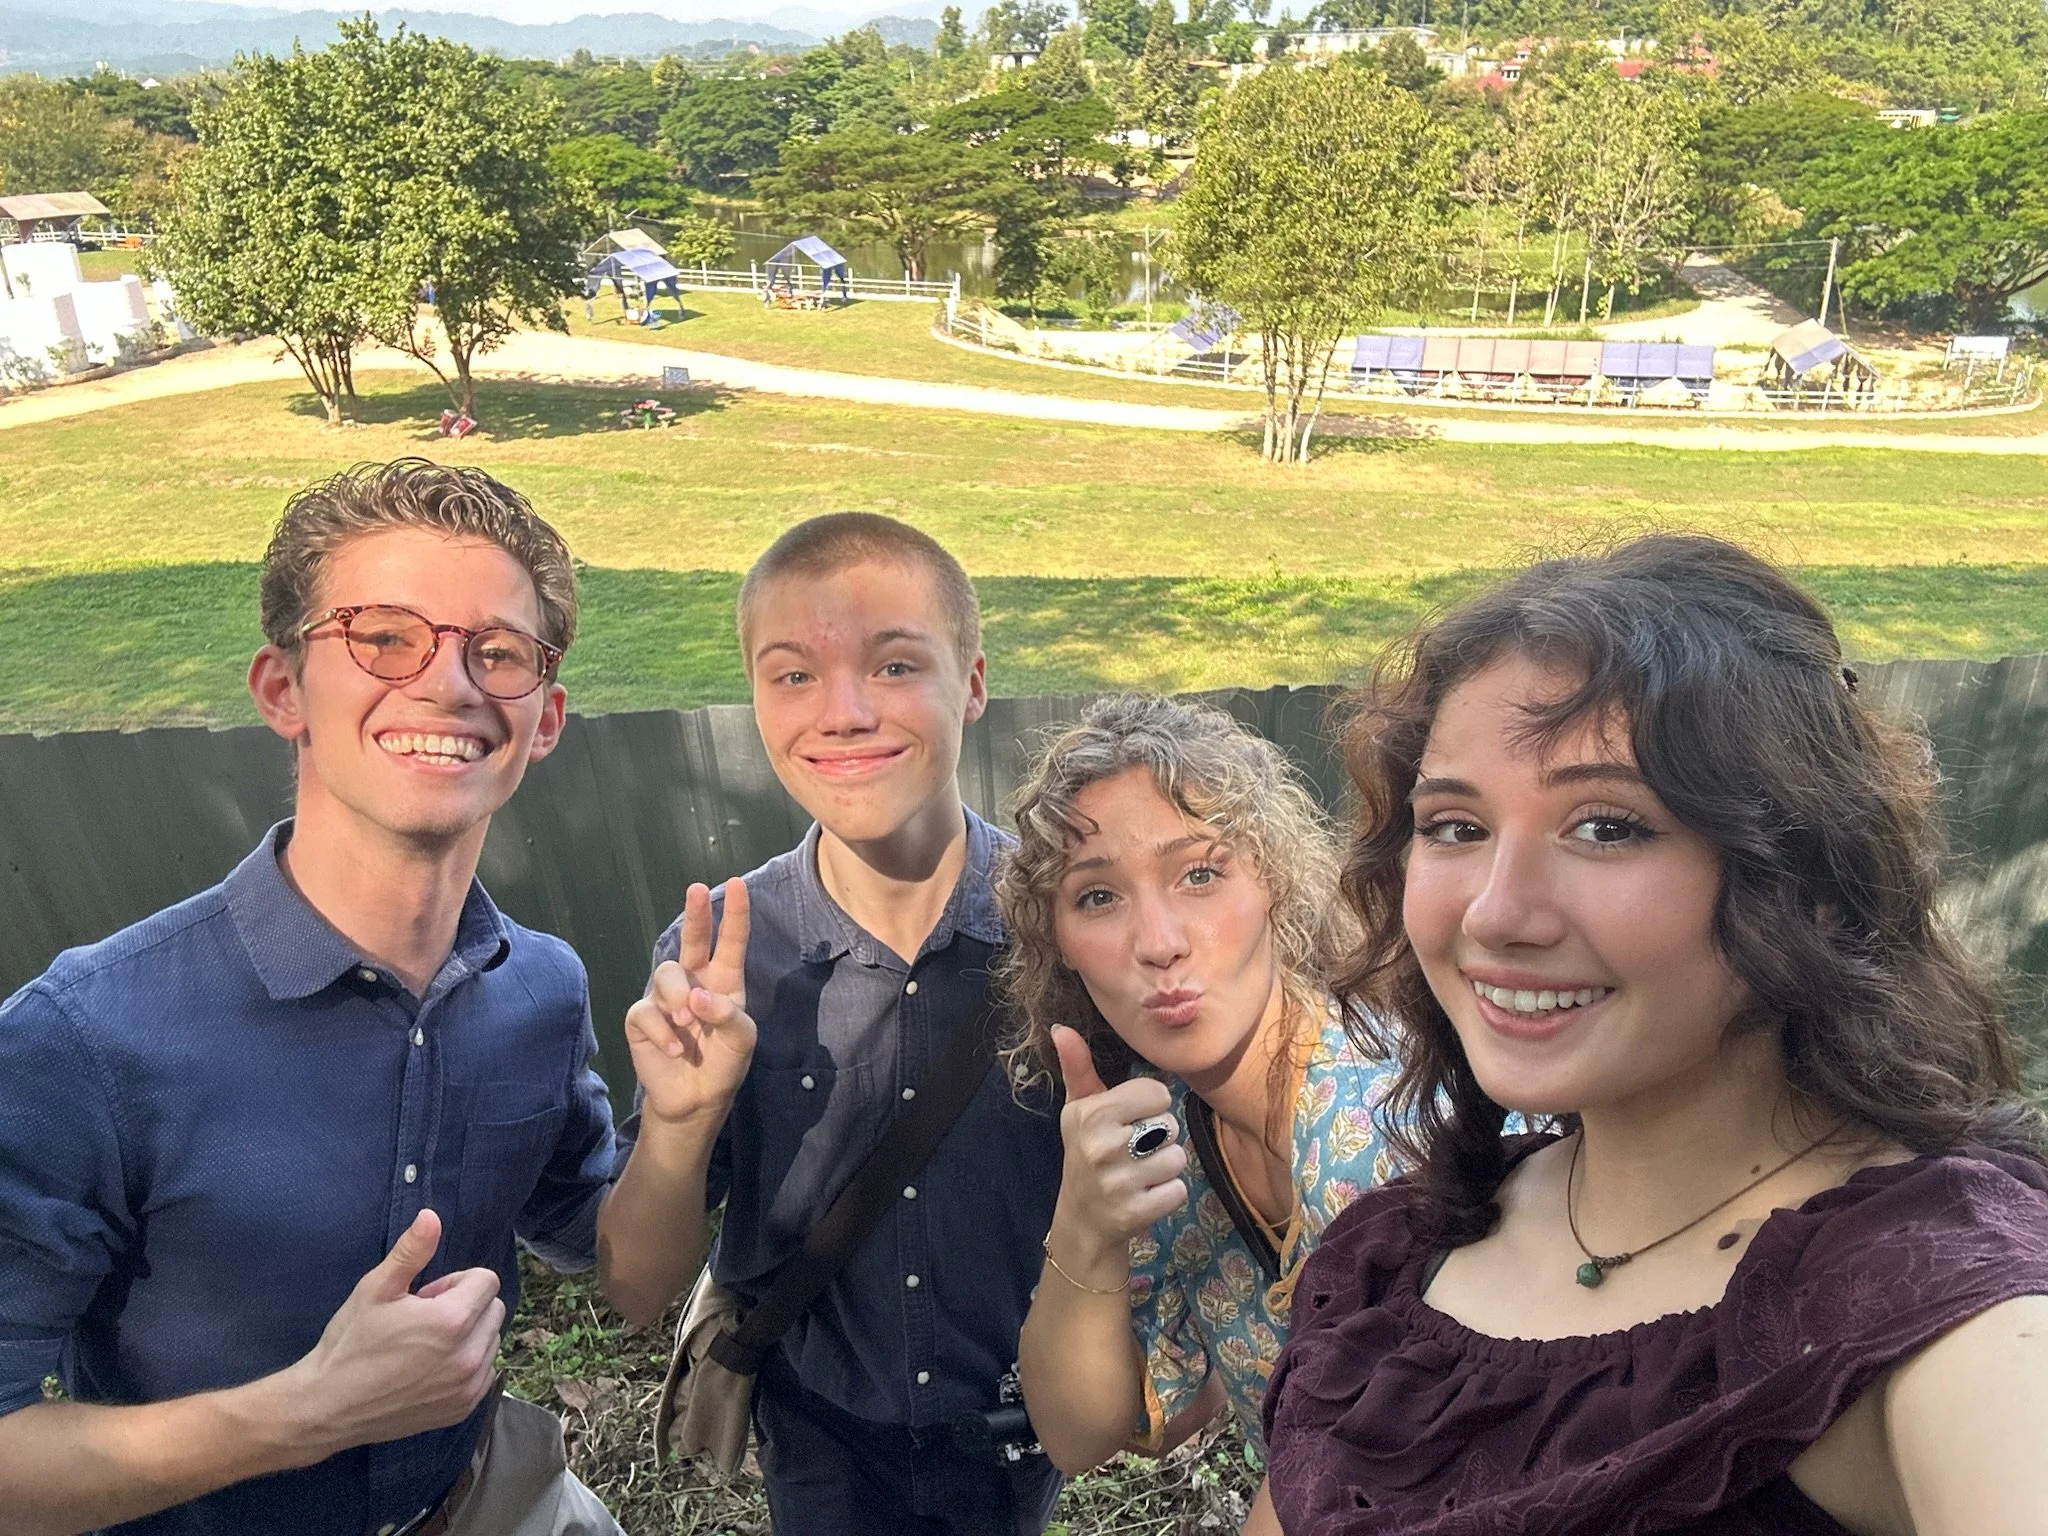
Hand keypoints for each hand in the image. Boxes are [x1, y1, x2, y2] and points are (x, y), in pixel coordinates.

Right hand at [287, 1210, 503, 1454]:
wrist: (327, 1407)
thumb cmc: (350, 1343)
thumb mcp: (376, 1289)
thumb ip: (411, 1251)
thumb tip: (432, 1216)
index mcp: (453, 1321)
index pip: (487, 1281)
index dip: (456, 1282)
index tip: (426, 1296)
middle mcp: (470, 1356)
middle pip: (493, 1309)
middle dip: (466, 1305)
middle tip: (423, 1319)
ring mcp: (469, 1387)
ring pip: (491, 1341)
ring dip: (468, 1335)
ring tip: (424, 1346)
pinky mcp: (463, 1409)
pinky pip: (485, 1372)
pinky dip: (467, 1364)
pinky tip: (430, 1369)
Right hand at [625, 879, 755, 1129]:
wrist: (695, 1100)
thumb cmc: (723, 1064)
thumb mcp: (741, 1042)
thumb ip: (728, 1016)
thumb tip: (698, 997)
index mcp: (723, 982)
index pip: (730, 942)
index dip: (734, 914)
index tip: (739, 884)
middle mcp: (694, 983)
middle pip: (692, 940)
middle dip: (695, 914)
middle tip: (696, 889)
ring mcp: (665, 998)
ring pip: (666, 974)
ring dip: (679, 998)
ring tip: (688, 1022)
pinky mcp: (642, 1019)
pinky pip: (646, 1011)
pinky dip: (664, 1032)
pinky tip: (675, 1050)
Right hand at [1045, 1025, 1188, 1283]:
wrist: (1082, 1219)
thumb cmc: (1086, 1151)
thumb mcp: (1079, 1110)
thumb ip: (1078, 1068)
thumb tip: (1060, 1027)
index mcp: (1091, 1114)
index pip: (1157, 1093)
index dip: (1150, 1106)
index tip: (1131, 1121)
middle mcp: (1102, 1146)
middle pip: (1170, 1125)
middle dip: (1160, 1138)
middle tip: (1134, 1150)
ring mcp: (1118, 1182)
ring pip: (1178, 1158)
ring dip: (1166, 1167)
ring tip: (1141, 1173)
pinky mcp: (1135, 1212)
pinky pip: (1178, 1191)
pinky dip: (1169, 1194)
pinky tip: (1146, 1195)